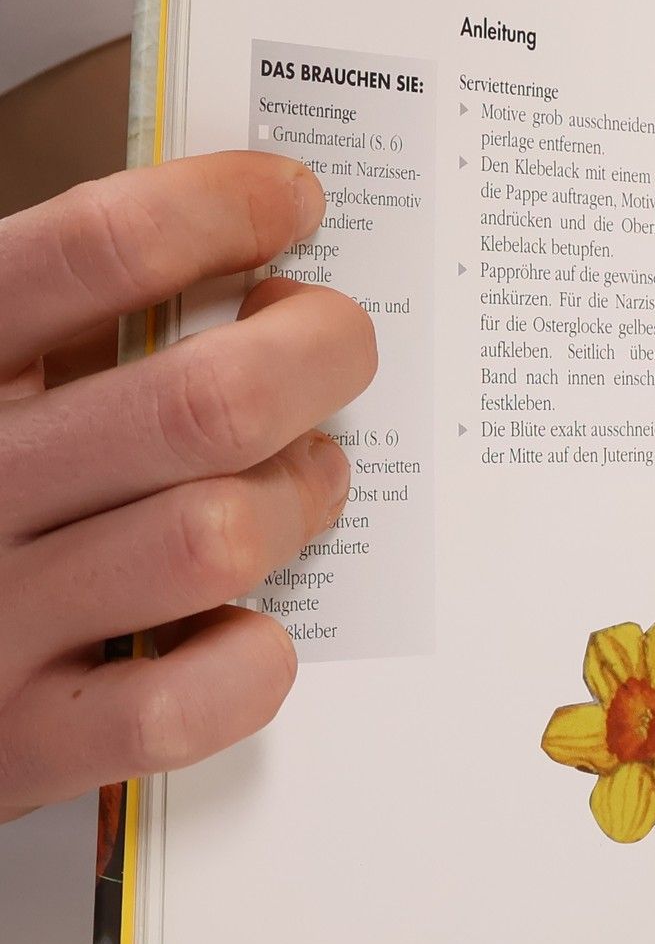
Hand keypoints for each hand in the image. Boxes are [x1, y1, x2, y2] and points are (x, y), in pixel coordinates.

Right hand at [0, 153, 375, 821]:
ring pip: (218, 538)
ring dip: (298, 498)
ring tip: (306, 476)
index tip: (290, 198)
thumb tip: (238, 232)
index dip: (221, 208)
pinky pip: (189, 699)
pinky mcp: (20, 744)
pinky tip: (241, 626)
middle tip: (335, 343)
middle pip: (207, 402)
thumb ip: (63, 312)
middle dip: (316, 354)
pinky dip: (250, 660)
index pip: (96, 248)